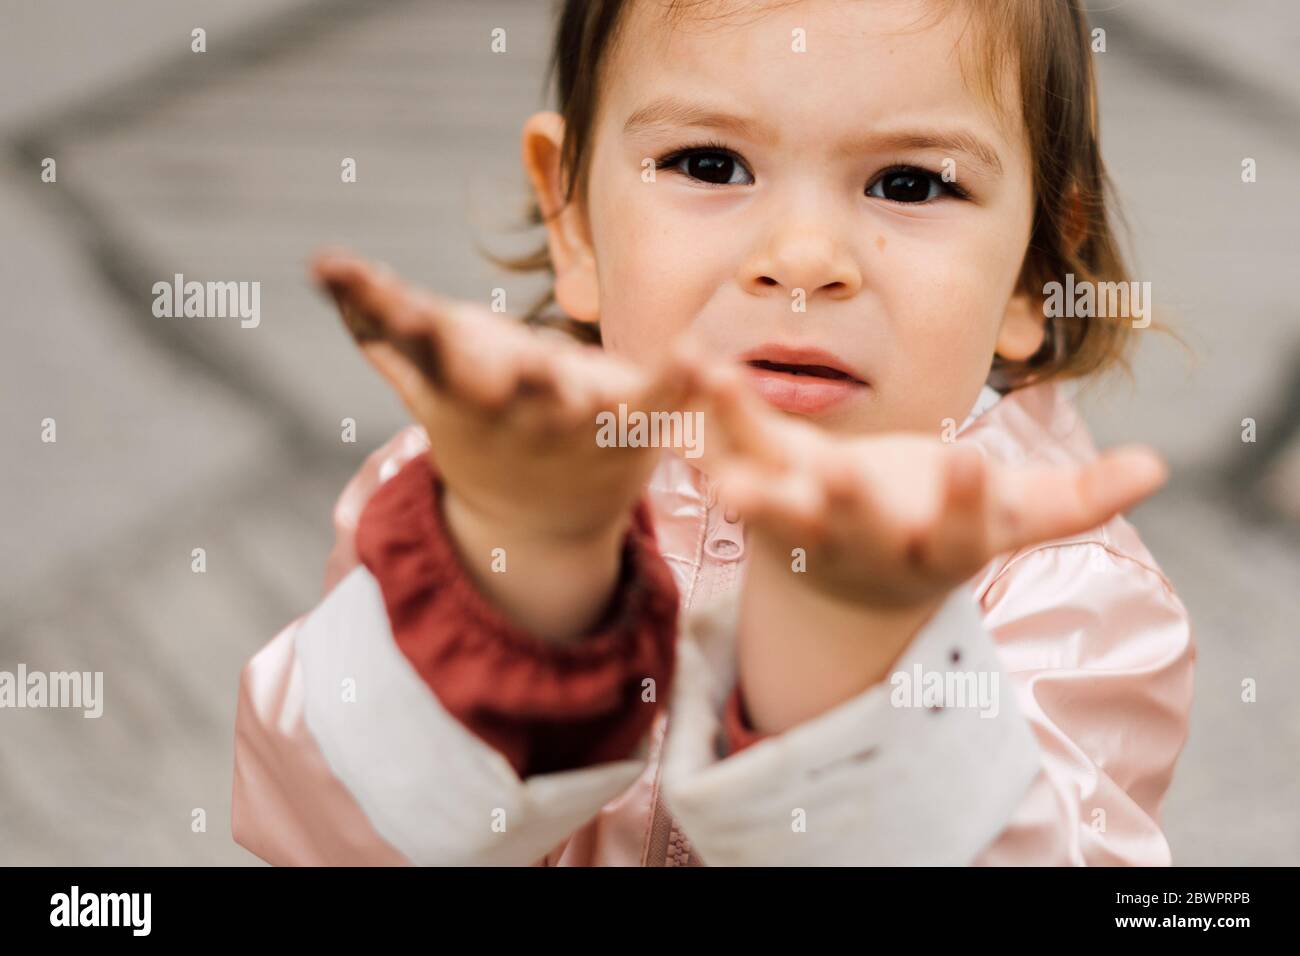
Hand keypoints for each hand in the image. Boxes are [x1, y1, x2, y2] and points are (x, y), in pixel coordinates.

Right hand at [312, 250, 702, 639]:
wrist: (538, 526)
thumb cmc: (478, 426)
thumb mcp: (430, 381)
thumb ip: (383, 325)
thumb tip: (321, 267)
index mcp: (457, 390)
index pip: (414, 348)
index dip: (377, 307)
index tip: (334, 267)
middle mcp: (510, 412)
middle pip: (498, 389)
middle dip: (495, 378)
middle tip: (497, 365)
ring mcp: (573, 426)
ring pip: (579, 408)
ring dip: (583, 400)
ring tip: (587, 386)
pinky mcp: (632, 430)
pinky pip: (657, 406)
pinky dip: (678, 385)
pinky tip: (697, 359)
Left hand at [701, 366, 1168, 610]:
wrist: (852, 582)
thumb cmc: (941, 532)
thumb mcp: (1009, 521)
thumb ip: (1074, 500)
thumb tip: (1157, 470)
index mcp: (931, 546)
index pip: (957, 531)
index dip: (968, 505)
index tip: (976, 469)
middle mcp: (864, 543)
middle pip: (857, 530)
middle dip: (848, 506)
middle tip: (837, 481)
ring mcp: (806, 526)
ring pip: (777, 506)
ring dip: (750, 484)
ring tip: (719, 466)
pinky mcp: (763, 490)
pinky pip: (736, 453)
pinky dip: (713, 423)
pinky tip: (695, 374)